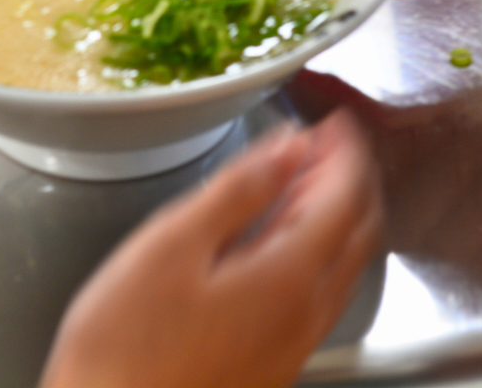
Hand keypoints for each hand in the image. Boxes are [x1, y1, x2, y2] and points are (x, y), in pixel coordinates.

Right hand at [39, 111, 381, 387]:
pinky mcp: (272, 362)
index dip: (345, 151)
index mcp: (289, 276)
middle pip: (356, 231)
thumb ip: (238, 191)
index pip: (344, 196)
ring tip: (308, 180)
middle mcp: (306, 314)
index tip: (337, 120)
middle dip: (349, 178)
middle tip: (329, 143)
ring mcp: (293, 343)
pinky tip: (280, 241)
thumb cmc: (125, 345)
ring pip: (341, 264)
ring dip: (335, 214)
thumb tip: (288, 148)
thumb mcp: (172, 245)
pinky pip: (316, 292)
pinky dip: (314, 249)